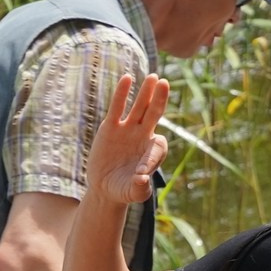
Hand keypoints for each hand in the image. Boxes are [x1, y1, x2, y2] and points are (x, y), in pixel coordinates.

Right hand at [83, 75, 168, 206]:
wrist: (106, 187)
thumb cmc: (124, 190)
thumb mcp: (133, 194)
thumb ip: (139, 189)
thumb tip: (142, 179)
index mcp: (153, 152)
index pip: (158, 146)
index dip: (152, 156)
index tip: (141, 172)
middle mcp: (143, 137)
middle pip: (154, 114)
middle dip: (160, 100)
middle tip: (165, 83)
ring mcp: (128, 130)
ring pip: (139, 107)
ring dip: (146, 93)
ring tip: (153, 77)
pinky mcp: (111, 128)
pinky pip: (117, 108)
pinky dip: (122, 94)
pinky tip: (127, 78)